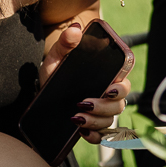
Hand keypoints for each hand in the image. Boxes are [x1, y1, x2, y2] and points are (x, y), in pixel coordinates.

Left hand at [41, 24, 131, 143]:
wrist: (41, 94)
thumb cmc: (54, 73)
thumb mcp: (56, 58)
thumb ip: (65, 43)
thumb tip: (75, 29)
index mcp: (105, 75)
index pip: (124, 80)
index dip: (121, 86)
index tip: (109, 88)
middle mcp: (107, 94)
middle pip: (119, 103)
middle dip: (104, 106)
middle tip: (85, 103)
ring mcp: (101, 111)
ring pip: (110, 120)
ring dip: (96, 121)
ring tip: (77, 117)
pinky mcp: (92, 126)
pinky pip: (102, 136)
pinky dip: (94, 136)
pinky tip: (82, 132)